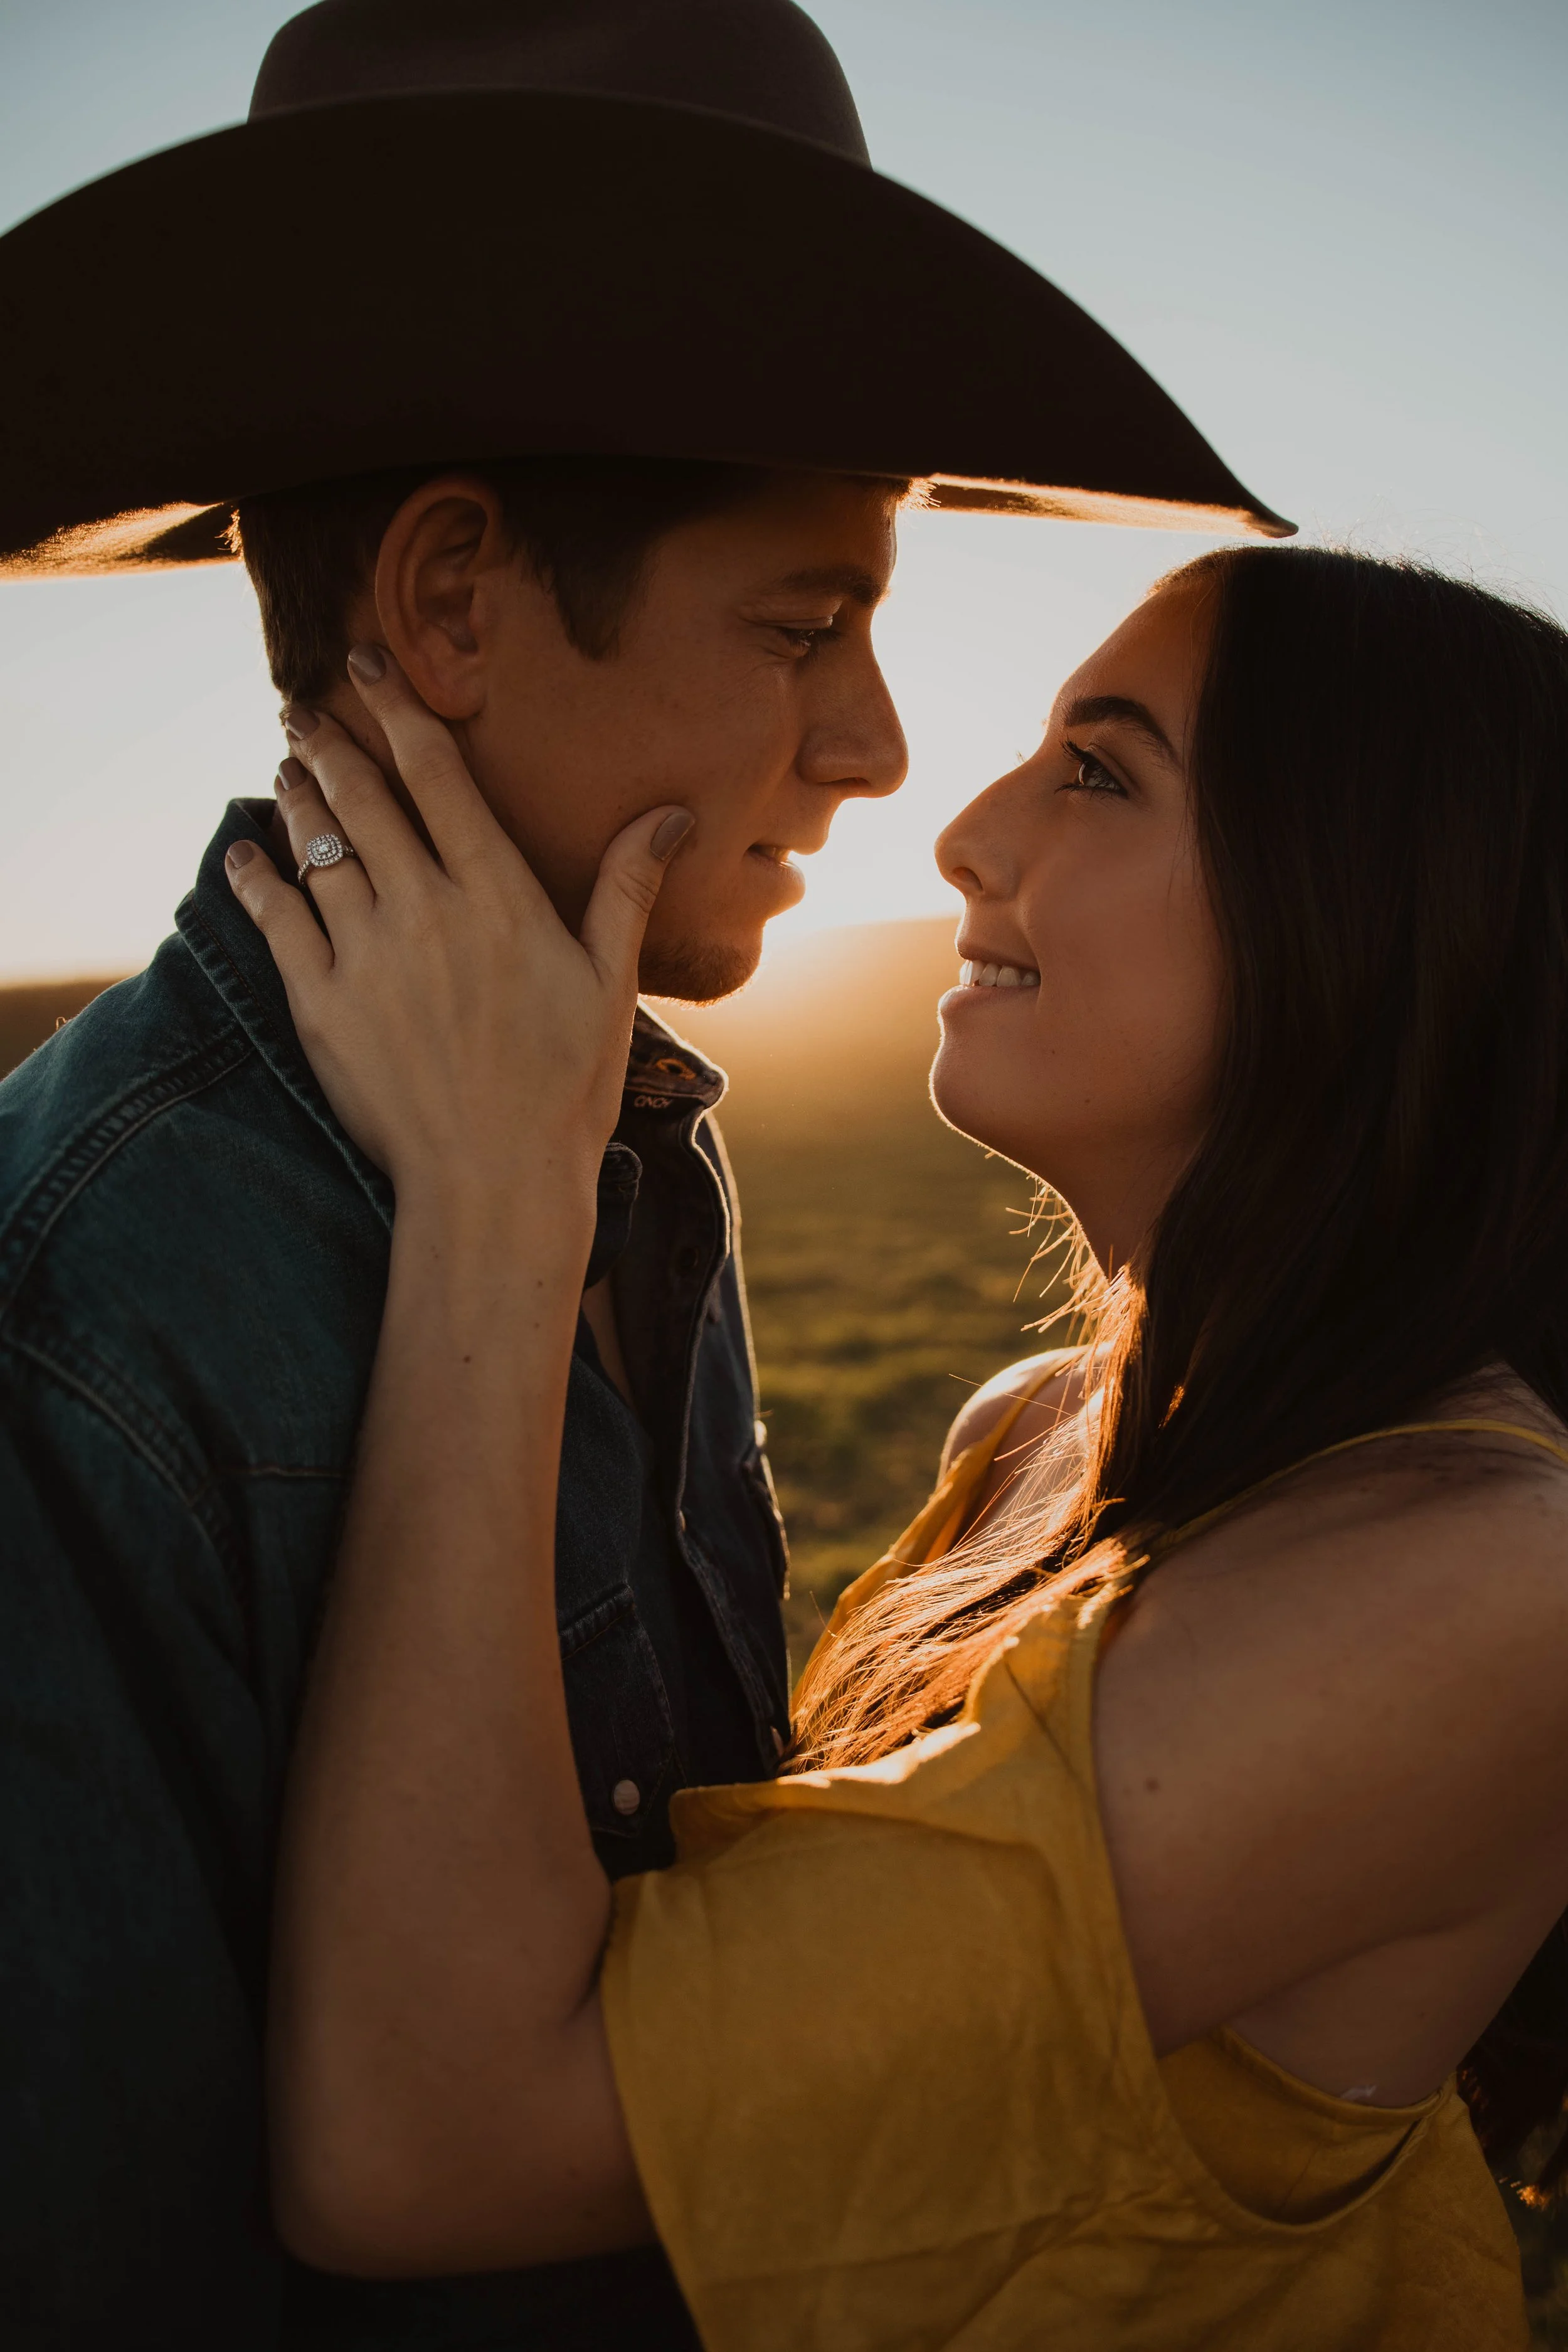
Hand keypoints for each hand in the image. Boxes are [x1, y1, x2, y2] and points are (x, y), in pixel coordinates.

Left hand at [225, 644, 691, 1201]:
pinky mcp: (323, 1005)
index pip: (437, 774)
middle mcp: (426, 910)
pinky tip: (243, 855)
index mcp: (498, 896)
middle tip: (303, 707)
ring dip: (296, 799)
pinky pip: (277, 922)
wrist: (494, 1181)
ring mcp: (368, 956)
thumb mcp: (609, 982)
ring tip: (286, 766)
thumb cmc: (566, 1088)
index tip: (364, 668)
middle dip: (331, 742)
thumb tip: (670, 811)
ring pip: (317, 849)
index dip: (397, 710)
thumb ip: (625, 887)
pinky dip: (255, 880)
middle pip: (364, 798)